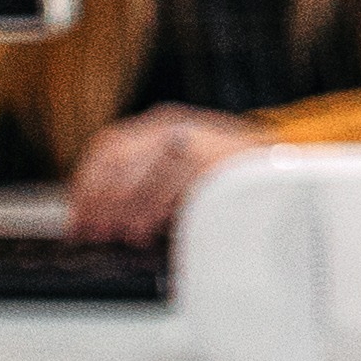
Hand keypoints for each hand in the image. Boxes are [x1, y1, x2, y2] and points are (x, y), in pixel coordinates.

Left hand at [68, 105, 272, 245]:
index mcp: (161, 124)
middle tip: (89, 232)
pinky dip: (153, 209)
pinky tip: (146, 229)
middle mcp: (175, 125)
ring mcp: (195, 138)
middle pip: (117, 158)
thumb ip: (147, 179)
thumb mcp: (182, 168)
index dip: (86, 183)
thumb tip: (102, 215)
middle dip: (98, 199)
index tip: (77, 215)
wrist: (283, 164)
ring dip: (123, 208)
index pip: (108, 147)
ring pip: (142, 171)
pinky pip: (172, 185)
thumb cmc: (229, 174)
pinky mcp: (214, 159)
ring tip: (118, 236)